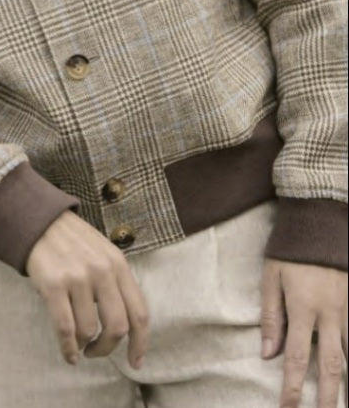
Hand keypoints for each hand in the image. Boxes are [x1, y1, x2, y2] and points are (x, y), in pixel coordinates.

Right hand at [25, 209, 148, 367]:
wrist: (39, 221)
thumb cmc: (73, 242)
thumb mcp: (104, 254)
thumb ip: (116, 284)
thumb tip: (124, 328)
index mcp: (119, 265)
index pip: (139, 313)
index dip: (140, 343)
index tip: (135, 362)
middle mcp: (102, 271)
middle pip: (117, 327)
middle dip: (108, 348)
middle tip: (97, 351)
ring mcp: (78, 278)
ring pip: (89, 330)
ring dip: (84, 345)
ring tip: (79, 344)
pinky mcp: (54, 285)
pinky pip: (65, 328)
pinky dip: (68, 348)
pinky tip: (68, 353)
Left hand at [261, 259, 347, 406]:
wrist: (319, 219)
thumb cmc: (290, 248)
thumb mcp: (272, 276)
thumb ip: (271, 316)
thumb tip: (268, 354)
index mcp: (303, 308)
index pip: (297, 358)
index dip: (293, 387)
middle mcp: (330, 314)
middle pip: (332, 366)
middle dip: (328, 397)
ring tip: (348, 404)